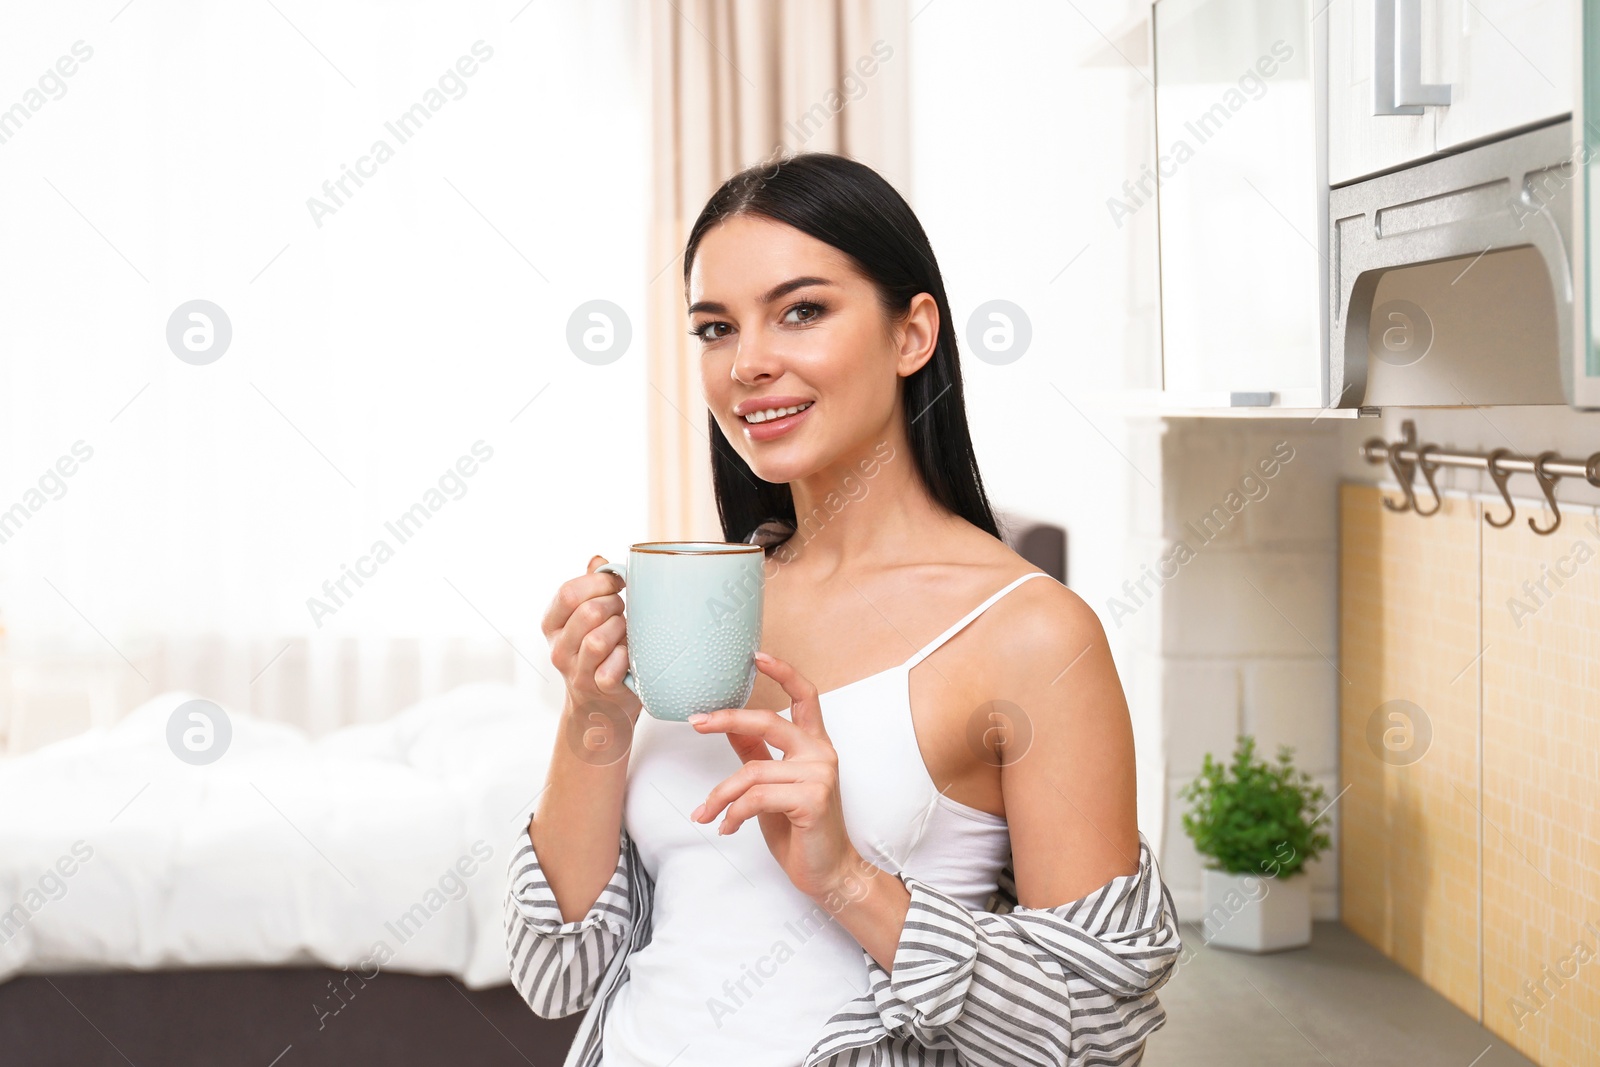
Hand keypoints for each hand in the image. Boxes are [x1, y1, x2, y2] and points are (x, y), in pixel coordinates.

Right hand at [542, 555, 641, 724]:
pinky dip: (627, 656)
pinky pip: (614, 665)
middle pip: (588, 612)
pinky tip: (630, 656)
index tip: (619, 583)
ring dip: (621, 630)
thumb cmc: (600, 652)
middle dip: (615, 605)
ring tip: (626, 633)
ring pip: (599, 638)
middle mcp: (558, 649)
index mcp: (552, 624)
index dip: (599, 582)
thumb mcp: (588, 619)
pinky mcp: (598, 688)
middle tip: (623, 612)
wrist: (600, 707)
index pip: (568, 592)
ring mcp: (576, 671)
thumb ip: (590, 588)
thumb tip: (598, 559)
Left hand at [687, 651, 861, 902]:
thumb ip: (758, 755)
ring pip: (752, 772)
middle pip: (768, 721)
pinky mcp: (812, 799)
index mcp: (815, 745)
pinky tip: (727, 827)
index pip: (805, 697)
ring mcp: (819, 774)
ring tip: (707, 815)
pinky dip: (733, 813)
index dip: (783, 672)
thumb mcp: (774, 786)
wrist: (828, 872)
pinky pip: (756, 798)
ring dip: (720, 796)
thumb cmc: (802, 829)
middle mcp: (821, 753)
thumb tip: (729, 727)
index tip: (756, 656)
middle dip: (727, 719)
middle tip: (696, 723)